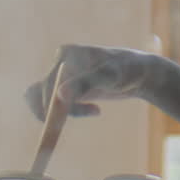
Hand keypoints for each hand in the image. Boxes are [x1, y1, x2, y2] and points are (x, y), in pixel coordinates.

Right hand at [24, 45, 159, 121]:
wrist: (139, 73)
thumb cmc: (128, 70)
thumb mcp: (110, 77)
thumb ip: (86, 83)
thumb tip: (59, 95)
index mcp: (67, 53)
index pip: (48, 84)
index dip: (51, 106)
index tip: (61, 125)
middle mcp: (61, 62)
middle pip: (40, 93)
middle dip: (56, 112)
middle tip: (82, 119)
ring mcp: (63, 75)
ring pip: (42, 101)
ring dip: (58, 115)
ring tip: (93, 111)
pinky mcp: (68, 87)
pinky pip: (54, 105)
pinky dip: (67, 114)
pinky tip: (96, 110)